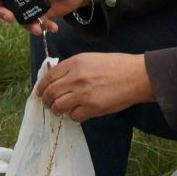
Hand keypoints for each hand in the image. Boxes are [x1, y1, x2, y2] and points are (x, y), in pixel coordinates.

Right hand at [0, 0, 91, 33]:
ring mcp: (33, 4)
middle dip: (5, 12)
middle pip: (8, 4)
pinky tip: (52, 28)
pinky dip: (43, 28)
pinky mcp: (43, 14)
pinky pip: (37, 24)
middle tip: (9, 18)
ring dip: (27, 25)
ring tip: (37, 29)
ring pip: (22, 17)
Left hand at [35, 53, 153, 121]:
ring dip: (57, 110)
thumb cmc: (117, 66)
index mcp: (74, 63)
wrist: (136, 76)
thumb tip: (60, 79)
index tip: (40, 92)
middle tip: (48, 104)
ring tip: (60, 111)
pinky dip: (74, 116)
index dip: (42, 86)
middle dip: (46, 100)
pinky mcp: (91, 108)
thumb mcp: (91, 59)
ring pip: (58, 106)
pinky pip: (73, 116)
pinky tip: (79, 113)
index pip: (49, 77)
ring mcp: (82, 94)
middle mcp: (75, 77)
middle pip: (50, 93)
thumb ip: (74, 68)